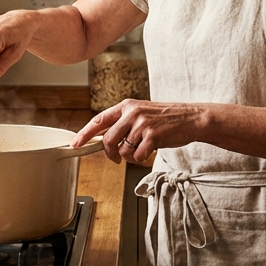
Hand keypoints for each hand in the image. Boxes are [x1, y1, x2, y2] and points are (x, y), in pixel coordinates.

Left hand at [73, 100, 203, 163]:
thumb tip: (105, 139)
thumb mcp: (142, 113)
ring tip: (141, 151)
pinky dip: (141, 159)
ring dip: (129, 157)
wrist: (191, 118)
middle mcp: (132, 113)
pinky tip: (149, 152)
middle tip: (117, 158)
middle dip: (110, 153)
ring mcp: (142, 124)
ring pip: (123, 150)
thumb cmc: (166, 119)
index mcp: (127, 105)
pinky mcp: (153, 136)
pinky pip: (137, 156)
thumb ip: (124, 122)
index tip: (75, 143)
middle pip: (108, 139)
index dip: (85, 133)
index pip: (99, 119)